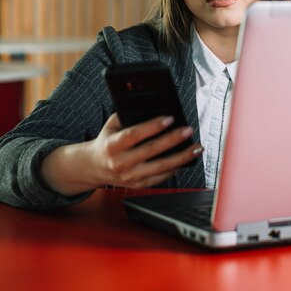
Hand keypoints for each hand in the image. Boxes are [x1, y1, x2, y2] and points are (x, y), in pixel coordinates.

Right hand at [87, 113, 202, 188]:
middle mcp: (120, 163)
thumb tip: (152, 106)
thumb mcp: (112, 125)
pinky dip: (176, 169)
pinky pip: (160, 177)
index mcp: (112, 145)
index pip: (134, 134)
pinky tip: (187, 160)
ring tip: (196, 148)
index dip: (152, 126)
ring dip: (181, 157)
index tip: (169, 118)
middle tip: (188, 130)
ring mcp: (130, 176)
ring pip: (160, 167)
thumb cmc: (107, 141)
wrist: (94, 167)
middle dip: (173, 139)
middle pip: (151, 151)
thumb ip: (128, 115)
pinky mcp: (138, 185)